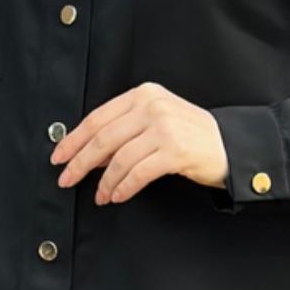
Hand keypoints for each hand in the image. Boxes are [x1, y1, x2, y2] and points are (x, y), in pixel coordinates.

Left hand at [50, 83, 228, 204]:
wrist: (229, 145)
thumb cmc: (191, 135)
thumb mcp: (156, 121)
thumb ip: (125, 130)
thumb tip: (88, 152)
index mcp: (144, 94)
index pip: (98, 117)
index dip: (74, 140)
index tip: (60, 156)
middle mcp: (153, 106)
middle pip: (103, 138)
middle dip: (80, 162)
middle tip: (67, 179)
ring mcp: (164, 127)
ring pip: (119, 158)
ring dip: (104, 182)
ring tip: (100, 195)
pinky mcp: (174, 150)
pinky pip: (138, 173)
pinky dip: (123, 187)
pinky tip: (117, 194)